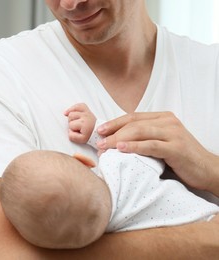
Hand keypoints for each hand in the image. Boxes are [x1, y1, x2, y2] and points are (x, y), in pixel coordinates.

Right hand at [64, 103, 95, 143]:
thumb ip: (72, 136)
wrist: (99, 132)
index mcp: (84, 123)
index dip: (72, 129)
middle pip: (70, 117)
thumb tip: (69, 131)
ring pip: (72, 111)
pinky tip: (69, 112)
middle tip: (77, 128)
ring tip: (75, 122)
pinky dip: (73, 108)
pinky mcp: (87, 110)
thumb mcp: (81, 140)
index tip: (77, 132)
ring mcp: (86, 112)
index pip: (70, 125)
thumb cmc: (91, 135)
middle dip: (71, 123)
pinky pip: (78, 105)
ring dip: (71, 117)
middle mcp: (85, 115)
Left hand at [96, 111, 217, 192]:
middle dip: (113, 132)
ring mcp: (173, 133)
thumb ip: (144, 138)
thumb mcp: (160, 143)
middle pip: (133, 123)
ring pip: (140, 132)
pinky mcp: (176, 148)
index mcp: (163, 118)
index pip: (133, 117)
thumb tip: (115, 141)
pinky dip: (134, 146)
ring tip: (105, 147)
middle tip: (99, 143)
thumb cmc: (179, 158)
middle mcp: (168, 122)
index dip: (114, 123)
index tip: (100, 131)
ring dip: (119, 139)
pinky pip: (151, 145)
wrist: (207, 170)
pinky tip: (121, 149)